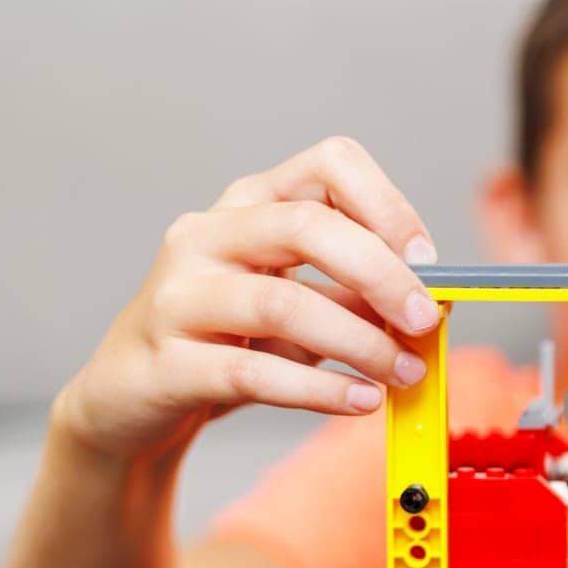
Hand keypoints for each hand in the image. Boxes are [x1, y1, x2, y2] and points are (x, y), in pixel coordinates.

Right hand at [58, 137, 442, 459]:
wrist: (132, 400)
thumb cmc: (228, 342)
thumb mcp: (303, 308)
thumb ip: (359, 296)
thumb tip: (435, 302)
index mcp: (251, 204)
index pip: (329, 165)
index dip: (388, 206)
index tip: (429, 262)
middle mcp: (208, 235)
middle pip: (307, 227)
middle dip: (382, 275)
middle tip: (426, 322)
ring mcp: (180, 295)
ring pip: (281, 304)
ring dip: (360, 342)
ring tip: (403, 373)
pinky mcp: (166, 361)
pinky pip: (254, 373)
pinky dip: (320, 390)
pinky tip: (361, 402)